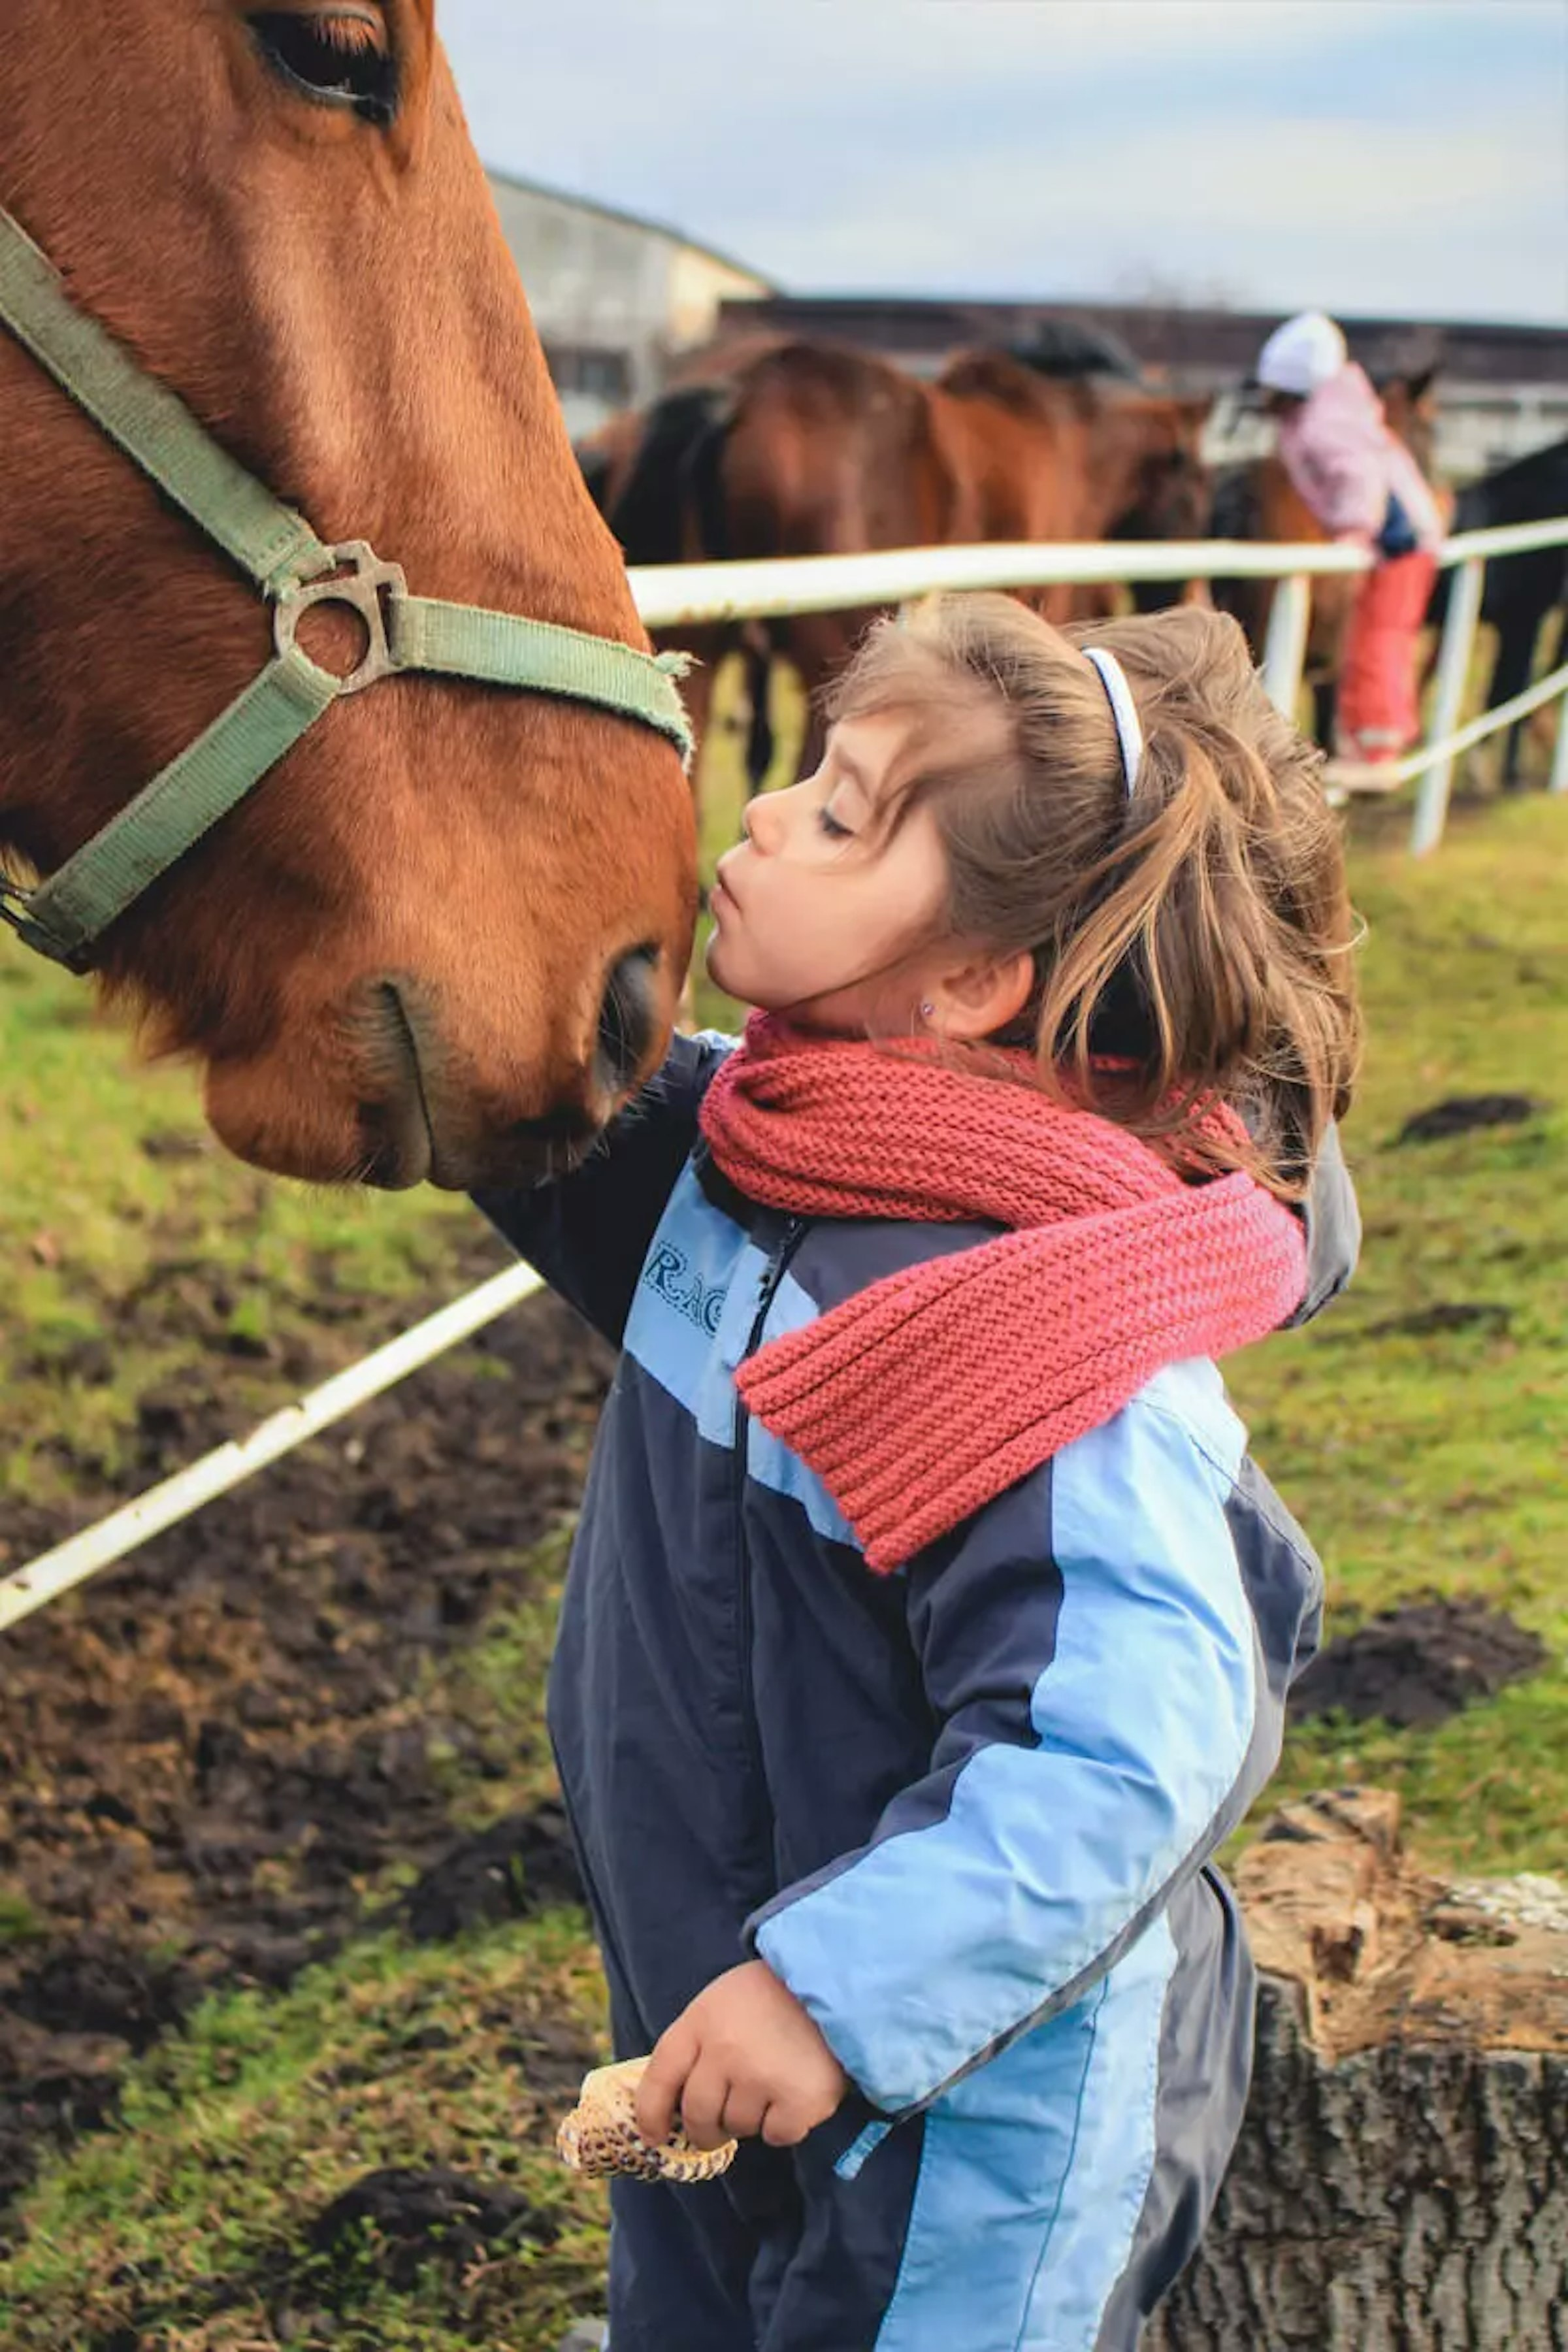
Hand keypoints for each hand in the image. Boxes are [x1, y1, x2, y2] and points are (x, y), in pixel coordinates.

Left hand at [635, 1959, 848, 2151]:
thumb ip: (698, 2046)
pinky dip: (785, 2123)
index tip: (654, 2135)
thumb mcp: (722, 2003)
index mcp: (701, 2021)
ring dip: (751, 2116)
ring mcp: (762, 2077)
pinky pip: (776, 2136)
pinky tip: (796, 2089)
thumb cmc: (773, 1996)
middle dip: (706, 2128)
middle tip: (721, 2123)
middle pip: (697, 2115)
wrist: (839, 1981)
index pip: (659, 2078)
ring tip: (773, 2079)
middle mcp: (725, 2051)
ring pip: (738, 2127)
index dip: (650, 2114)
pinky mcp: (799, 2101)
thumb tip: (675, 2106)